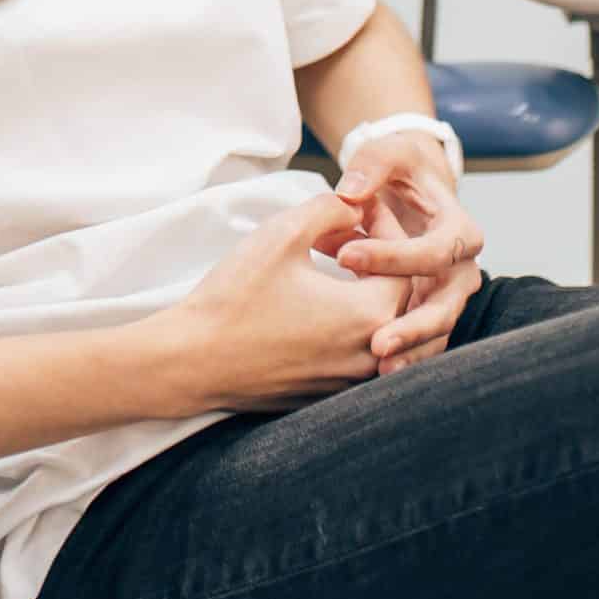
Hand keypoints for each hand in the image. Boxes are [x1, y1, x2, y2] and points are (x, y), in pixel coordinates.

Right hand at [150, 196, 408, 412]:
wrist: (193, 361)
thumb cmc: (236, 297)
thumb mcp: (283, 233)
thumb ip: (330, 209)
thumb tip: (357, 205)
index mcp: (369, 314)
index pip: (405, 263)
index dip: (385, 229)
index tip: (358, 209)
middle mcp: (370, 354)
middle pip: (396, 296)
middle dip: (375, 259)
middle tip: (343, 233)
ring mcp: (349, 380)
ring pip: (378, 326)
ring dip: (362, 291)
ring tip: (331, 264)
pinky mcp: (326, 393)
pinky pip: (355, 352)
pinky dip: (346, 323)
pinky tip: (314, 301)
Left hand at [333, 133, 485, 374]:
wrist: (412, 190)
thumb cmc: (399, 170)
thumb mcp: (389, 154)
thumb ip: (371, 165)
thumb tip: (349, 191)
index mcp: (460, 230)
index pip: (434, 250)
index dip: (391, 255)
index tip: (344, 256)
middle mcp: (462, 268)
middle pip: (447, 305)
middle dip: (414, 326)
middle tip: (377, 342)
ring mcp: (448, 296)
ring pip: (439, 332)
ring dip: (412, 352)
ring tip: (379, 368)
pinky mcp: (430, 312)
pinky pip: (424, 342)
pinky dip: (406, 357)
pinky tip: (376, 374)